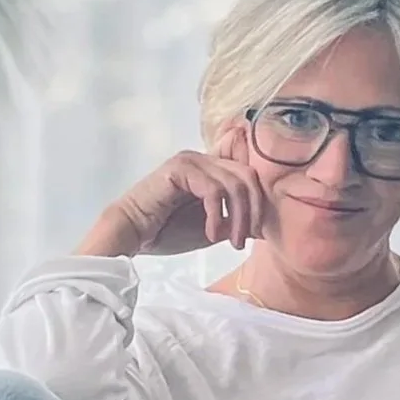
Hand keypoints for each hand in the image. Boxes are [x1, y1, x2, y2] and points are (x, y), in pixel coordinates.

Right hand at [76, 129, 267, 256]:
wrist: (134, 233)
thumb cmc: (168, 230)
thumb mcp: (215, 226)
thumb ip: (236, 220)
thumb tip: (266, 226)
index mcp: (214, 168)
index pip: (251, 173)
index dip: (261, 201)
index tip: (257, 232)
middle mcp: (205, 158)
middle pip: (249, 176)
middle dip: (253, 212)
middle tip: (242, 241)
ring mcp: (192, 160)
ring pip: (235, 183)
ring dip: (238, 218)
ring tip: (230, 242)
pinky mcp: (180, 168)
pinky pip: (214, 189)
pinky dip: (218, 215)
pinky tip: (210, 233)